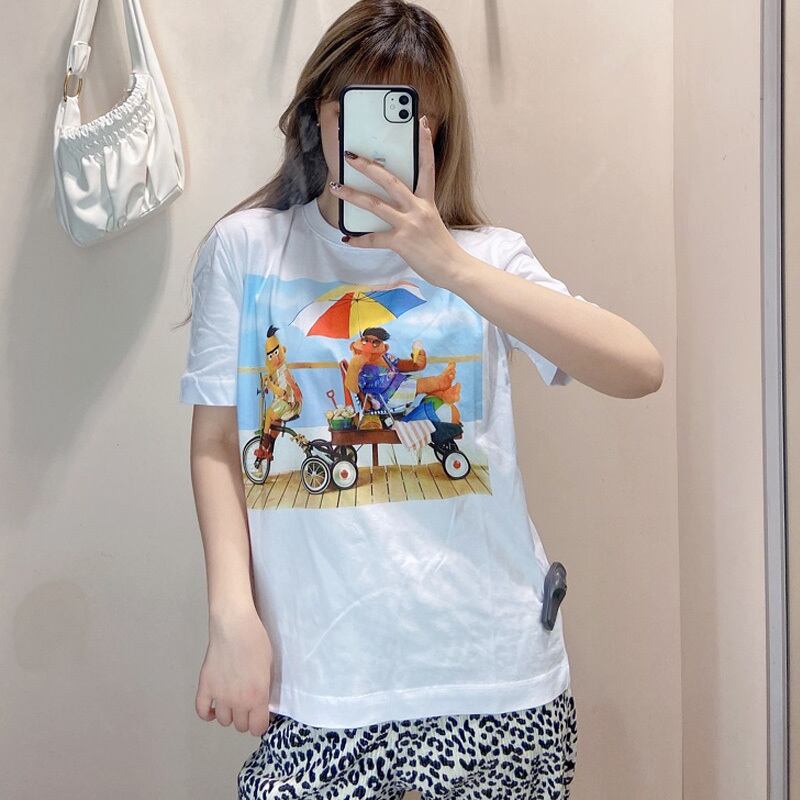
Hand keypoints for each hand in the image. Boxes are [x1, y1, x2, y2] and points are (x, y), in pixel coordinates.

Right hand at [196, 606, 272, 736]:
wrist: (234, 626)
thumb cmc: (256, 641)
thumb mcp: (269, 667)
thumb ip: (264, 690)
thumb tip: (262, 703)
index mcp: (257, 697)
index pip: (257, 728)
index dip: (260, 723)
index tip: (260, 715)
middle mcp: (238, 701)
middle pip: (240, 726)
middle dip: (245, 718)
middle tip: (247, 705)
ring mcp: (219, 695)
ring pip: (223, 720)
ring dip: (229, 714)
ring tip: (232, 701)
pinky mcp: (205, 687)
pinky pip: (202, 711)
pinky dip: (207, 713)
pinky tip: (213, 706)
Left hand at [329, 115, 468, 287]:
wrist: (453, 269)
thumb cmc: (441, 248)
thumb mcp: (432, 222)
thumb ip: (415, 211)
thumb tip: (392, 207)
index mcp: (427, 202)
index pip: (427, 167)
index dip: (425, 145)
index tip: (422, 123)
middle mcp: (418, 208)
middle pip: (390, 181)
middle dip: (368, 166)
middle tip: (350, 155)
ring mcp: (409, 224)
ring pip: (375, 205)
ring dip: (353, 195)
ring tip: (337, 188)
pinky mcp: (402, 242)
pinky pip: (374, 239)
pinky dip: (359, 240)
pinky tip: (347, 238)